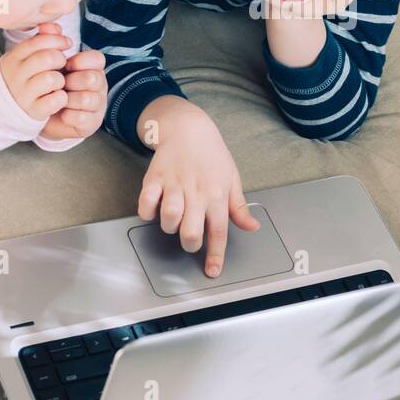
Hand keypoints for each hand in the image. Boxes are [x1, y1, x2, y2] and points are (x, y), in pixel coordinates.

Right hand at [0, 24, 71, 121]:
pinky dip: (61, 98)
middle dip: (60, 59)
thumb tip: (56, 27)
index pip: (37, 41)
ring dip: (61, 80)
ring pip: (51, 79)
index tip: (67, 43)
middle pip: (46, 58)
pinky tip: (57, 96)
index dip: (56, 40)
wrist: (2, 111)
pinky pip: (55, 100)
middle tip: (61, 65)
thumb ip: (41, 39)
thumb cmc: (22, 78)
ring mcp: (23, 94)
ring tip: (57, 83)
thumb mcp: (25, 57)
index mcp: (13, 58)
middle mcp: (16, 75)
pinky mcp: (33, 111)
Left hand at [33, 23, 106, 139]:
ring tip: (59, 99)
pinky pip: (83, 118)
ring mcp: (98, 105)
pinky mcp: (92, 123)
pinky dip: (69, 115)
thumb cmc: (53, 84)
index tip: (65, 66)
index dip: (79, 61)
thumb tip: (46, 25)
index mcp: (93, 67)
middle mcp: (100, 85)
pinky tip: (61, 112)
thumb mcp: (51, 63)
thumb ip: (50, 41)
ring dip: (69, 99)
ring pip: (88, 98)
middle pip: (93, 78)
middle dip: (72, 81)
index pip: (97, 58)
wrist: (45, 113)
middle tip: (60, 85)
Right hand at [136, 101, 259, 276]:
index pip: (219, 232)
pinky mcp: (154, 178)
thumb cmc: (212, 155)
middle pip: (191, 231)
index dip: (215, 255)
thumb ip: (239, 207)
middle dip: (190, 244)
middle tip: (190, 240)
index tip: (212, 271)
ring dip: (169, 227)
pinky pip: (146, 203)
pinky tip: (153, 210)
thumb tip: (252, 227)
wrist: (189, 129)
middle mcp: (196, 192)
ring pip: (169, 218)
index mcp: (217, 194)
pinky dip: (147, 212)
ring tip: (173, 222)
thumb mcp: (232, 179)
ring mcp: (174, 185)